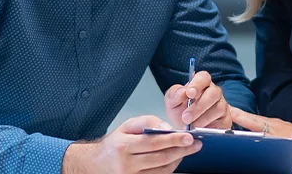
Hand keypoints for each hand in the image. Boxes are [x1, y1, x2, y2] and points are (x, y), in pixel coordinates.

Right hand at [62, 116, 201, 173]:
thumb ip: (147, 122)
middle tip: (196, 144)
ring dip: (178, 160)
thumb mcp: (125, 127)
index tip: (188, 137)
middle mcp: (126, 163)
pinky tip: (176, 159)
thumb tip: (166, 128)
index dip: (172, 140)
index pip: (152, 142)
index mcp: (123, 145)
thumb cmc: (113, 144)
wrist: (95, 165)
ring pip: (162, 170)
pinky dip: (169, 168)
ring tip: (187, 150)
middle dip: (181, 150)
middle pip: (160, 158)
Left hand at [164, 71, 230, 128]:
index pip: (204, 77)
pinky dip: (211, 127)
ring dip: (204, 118)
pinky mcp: (225, 121)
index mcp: (201, 84)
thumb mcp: (171, 102)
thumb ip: (174, 95)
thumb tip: (183, 92)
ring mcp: (222, 106)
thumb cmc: (179, 111)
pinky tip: (201, 131)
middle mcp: (214, 93)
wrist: (184, 129)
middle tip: (186, 117)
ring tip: (191, 126)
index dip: (197, 84)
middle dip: (199, 106)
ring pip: (219, 108)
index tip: (189, 93)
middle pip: (214, 93)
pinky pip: (223, 123)